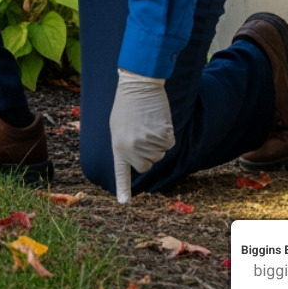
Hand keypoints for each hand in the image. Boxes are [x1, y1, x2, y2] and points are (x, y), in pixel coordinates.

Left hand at [109, 69, 174, 203]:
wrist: (138, 85)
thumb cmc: (127, 105)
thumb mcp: (118, 127)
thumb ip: (125, 145)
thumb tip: (137, 159)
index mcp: (118, 147)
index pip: (121, 172)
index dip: (123, 188)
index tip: (124, 203)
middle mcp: (131, 148)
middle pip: (147, 164)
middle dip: (148, 153)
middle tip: (142, 133)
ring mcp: (147, 143)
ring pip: (159, 153)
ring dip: (157, 141)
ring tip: (147, 123)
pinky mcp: (162, 135)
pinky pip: (169, 143)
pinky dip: (167, 134)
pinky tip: (157, 121)